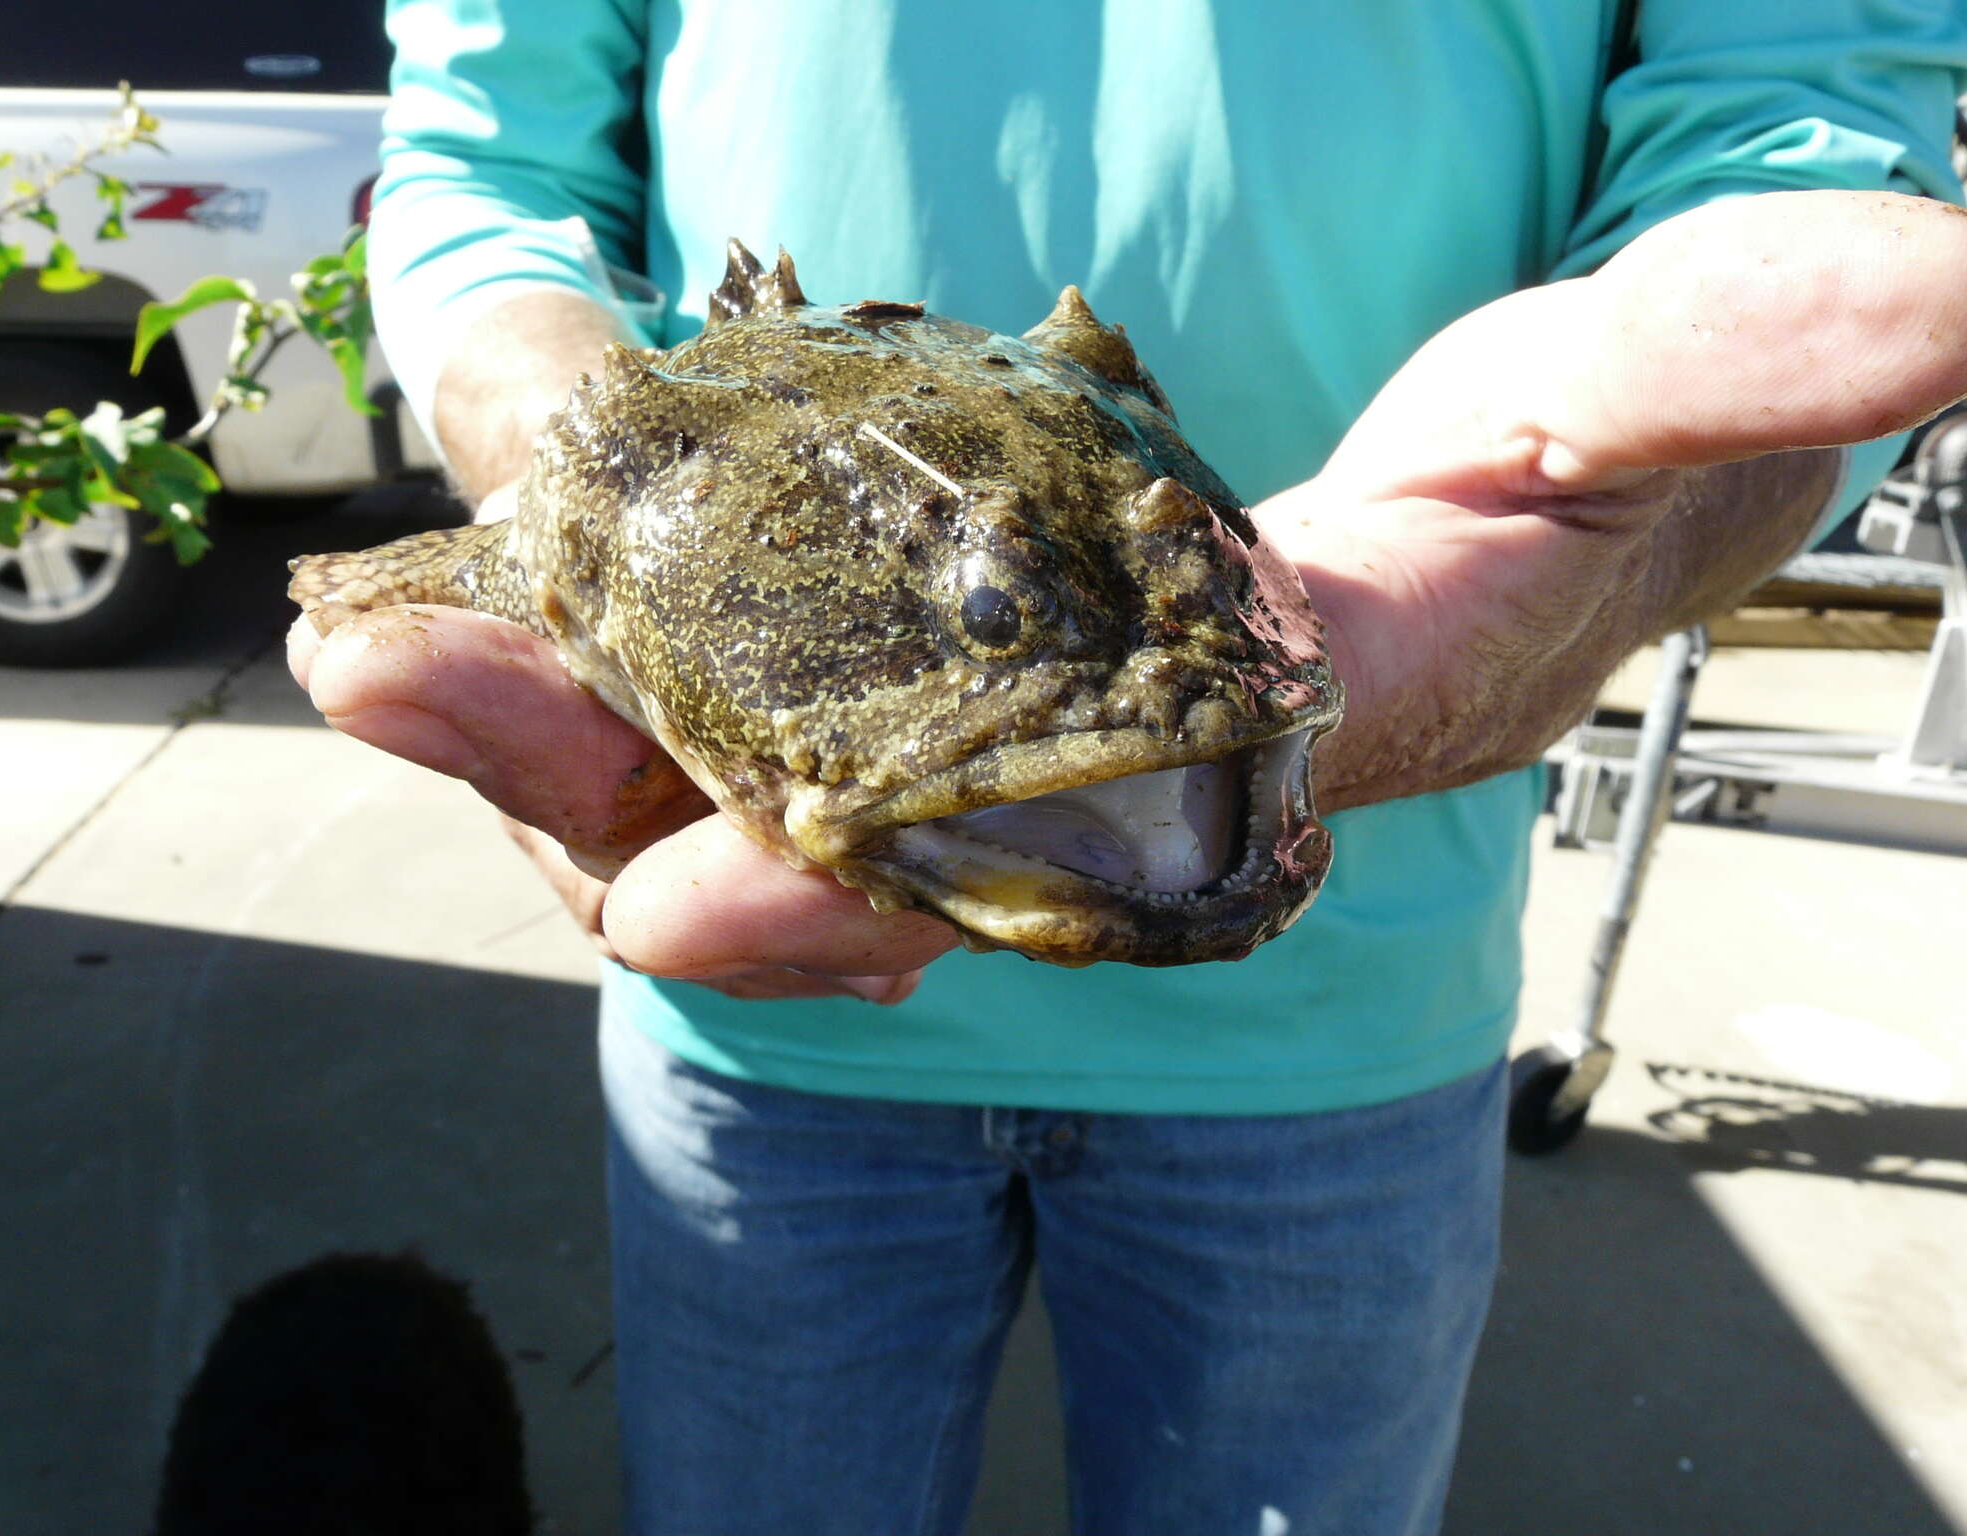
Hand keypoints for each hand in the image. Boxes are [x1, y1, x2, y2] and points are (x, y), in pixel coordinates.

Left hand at [292, 191, 1966, 988]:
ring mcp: (1022, 716)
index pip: (1107, 829)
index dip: (943, 871)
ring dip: (577, 717)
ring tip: (385, 646)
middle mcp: (1140, 760)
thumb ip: (1758, 340)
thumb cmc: (1604, 438)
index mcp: (1308, 720)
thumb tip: (1887, 295)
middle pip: (882, 827)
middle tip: (433, 710)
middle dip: (661, 806)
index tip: (740, 902)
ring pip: (784, 757)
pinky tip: (459, 587)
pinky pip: (758, 677)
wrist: (1517, 484)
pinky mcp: (939, 655)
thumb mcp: (1696, 377)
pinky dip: (608, 647)